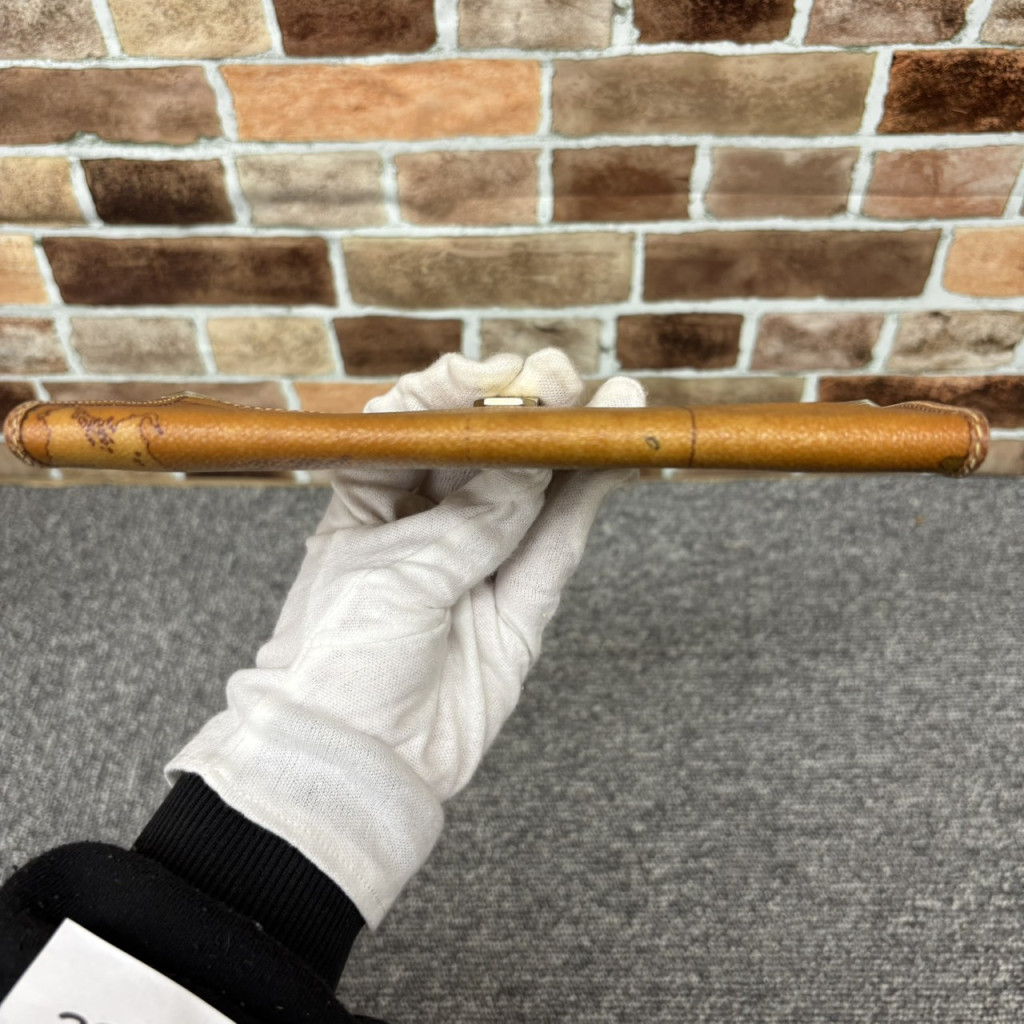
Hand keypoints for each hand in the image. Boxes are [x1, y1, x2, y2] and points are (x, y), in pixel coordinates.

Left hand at [168, 349, 644, 927]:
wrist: (354, 763)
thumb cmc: (341, 659)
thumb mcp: (399, 572)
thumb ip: (472, 519)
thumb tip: (533, 465)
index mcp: (369, 501)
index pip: (417, 425)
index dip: (456, 391)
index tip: (492, 372)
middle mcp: (426, 526)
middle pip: (484, 452)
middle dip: (524, 409)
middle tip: (563, 378)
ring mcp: (477, 566)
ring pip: (532, 493)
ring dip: (569, 446)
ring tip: (612, 400)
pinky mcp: (518, 609)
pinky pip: (557, 547)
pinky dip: (586, 502)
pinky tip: (612, 455)